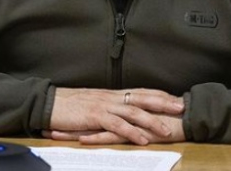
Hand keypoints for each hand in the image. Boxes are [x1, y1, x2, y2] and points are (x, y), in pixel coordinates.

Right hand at [46, 88, 184, 145]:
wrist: (49, 103)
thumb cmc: (69, 104)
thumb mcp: (93, 103)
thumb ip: (109, 106)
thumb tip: (122, 111)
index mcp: (111, 94)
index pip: (141, 91)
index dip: (159, 95)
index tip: (175, 98)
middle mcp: (111, 97)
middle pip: (142, 97)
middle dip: (163, 102)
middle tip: (181, 107)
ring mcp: (103, 106)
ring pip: (133, 112)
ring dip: (151, 121)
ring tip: (166, 130)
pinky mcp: (95, 116)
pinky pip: (117, 125)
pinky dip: (132, 132)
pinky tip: (142, 139)